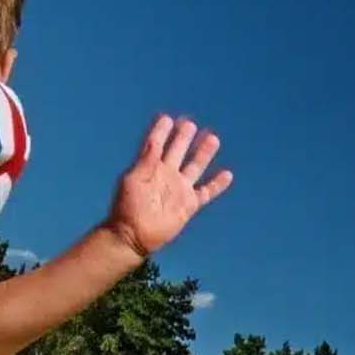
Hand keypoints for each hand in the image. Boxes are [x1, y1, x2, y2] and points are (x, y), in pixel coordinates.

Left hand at [107, 115, 233, 256]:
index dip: (161, 131)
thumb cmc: (127, 208)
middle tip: (189, 124)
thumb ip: (146, 160)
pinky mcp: (189, 205)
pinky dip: (217, 184)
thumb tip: (155, 141)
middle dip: (184, 137)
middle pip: (178, 151)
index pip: (157, 143)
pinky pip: (206, 192)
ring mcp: (179, 189)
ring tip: (212, 138)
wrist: (134, 235)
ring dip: (203, 153)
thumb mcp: (134, 180)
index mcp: (150, 166)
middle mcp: (166, 175)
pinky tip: (227, 174)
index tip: (167, 119)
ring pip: (195, 167)